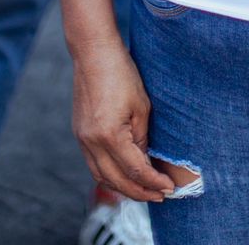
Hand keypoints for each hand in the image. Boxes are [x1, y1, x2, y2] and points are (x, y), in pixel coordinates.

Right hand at [71, 40, 174, 203]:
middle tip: (159, 196)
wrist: (93, 53)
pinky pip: (93, 164)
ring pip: (101, 177)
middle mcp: (92, 142)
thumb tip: (144, 161)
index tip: (168, 188)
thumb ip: (142, 138)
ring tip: (143, 191)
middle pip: (116, 180)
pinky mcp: (79, 133)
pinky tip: (122, 176)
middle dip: (139, 192)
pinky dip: (108, 175)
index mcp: (110, 135)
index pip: (135, 170)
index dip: (153, 182)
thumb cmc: (121, 73)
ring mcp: (82, 139)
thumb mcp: (141, 106)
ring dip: (122, 188)